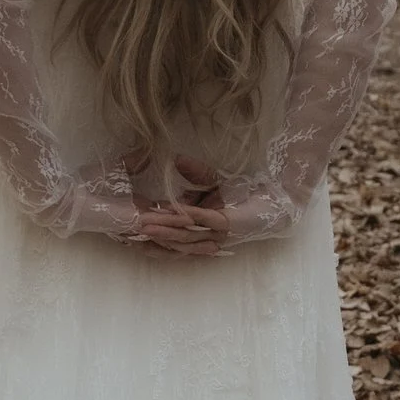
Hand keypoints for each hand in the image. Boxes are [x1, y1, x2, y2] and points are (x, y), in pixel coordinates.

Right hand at [131, 156, 297, 252]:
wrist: (275, 197)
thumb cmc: (245, 190)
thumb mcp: (211, 178)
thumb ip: (194, 171)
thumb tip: (174, 159)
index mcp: (196, 227)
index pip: (165, 233)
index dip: (146, 232)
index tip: (123, 227)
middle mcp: (202, 235)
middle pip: (169, 241)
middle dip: (147, 237)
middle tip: (124, 232)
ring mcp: (214, 233)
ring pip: (183, 235)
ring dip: (162, 230)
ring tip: (142, 226)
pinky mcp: (227, 225)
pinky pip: (203, 221)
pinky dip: (187, 218)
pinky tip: (173, 214)